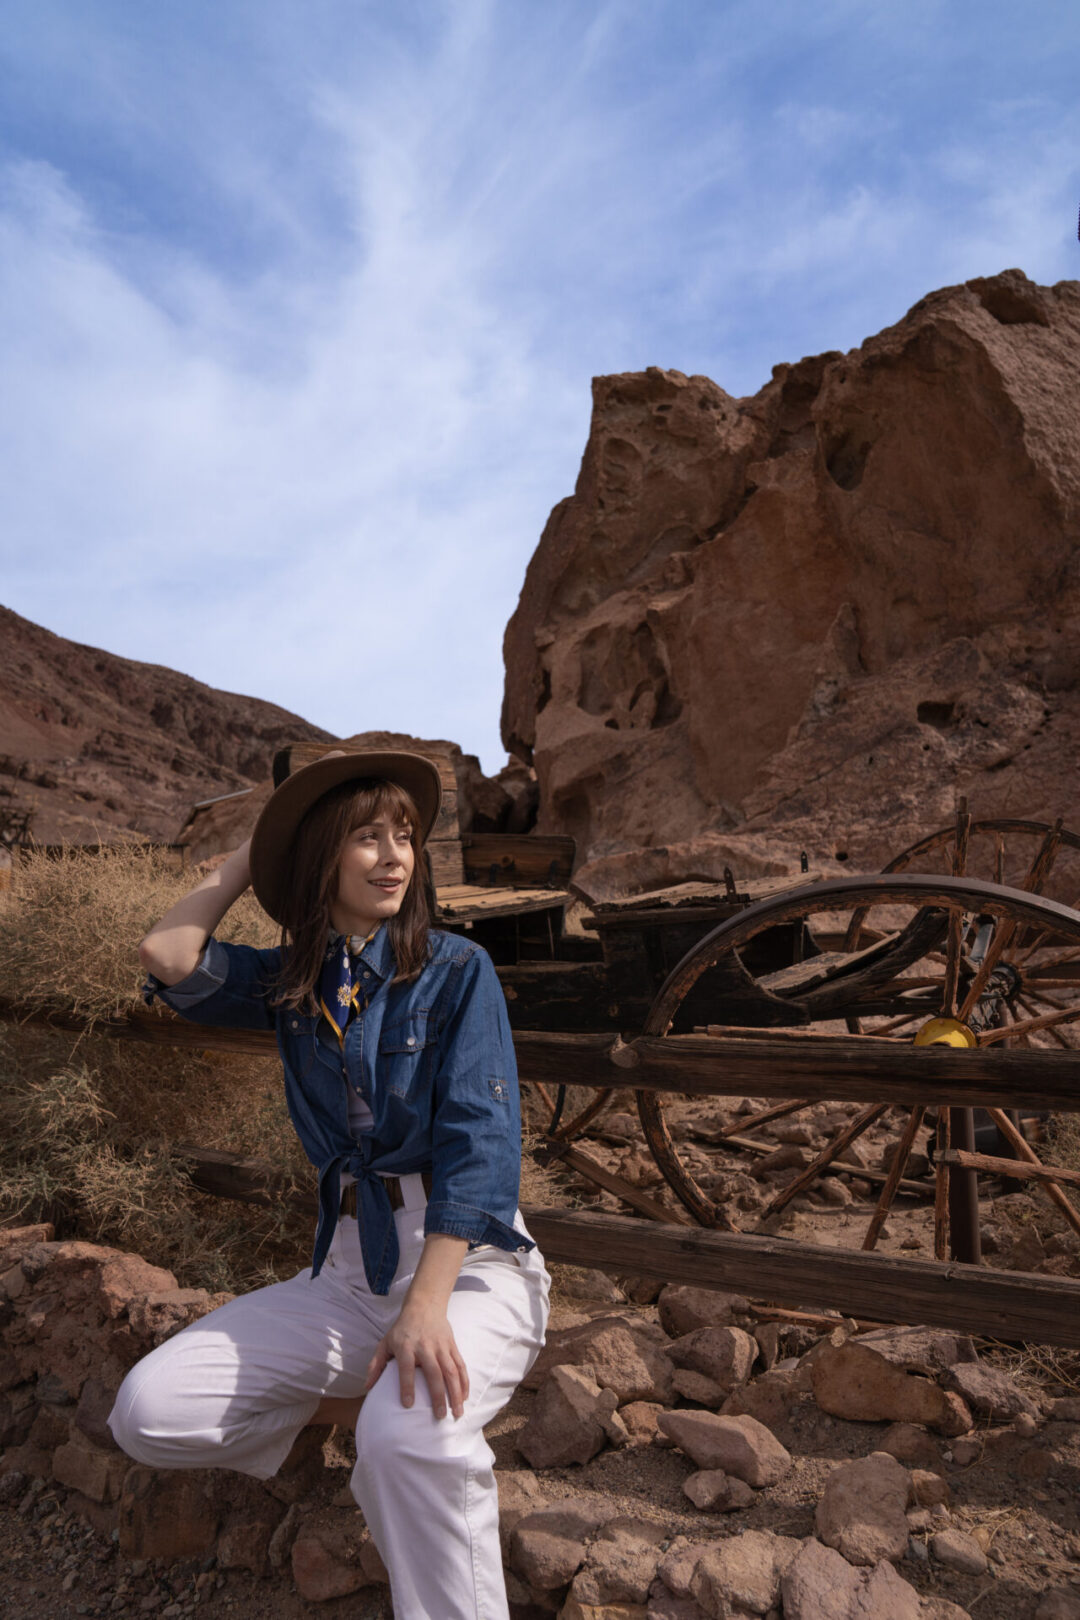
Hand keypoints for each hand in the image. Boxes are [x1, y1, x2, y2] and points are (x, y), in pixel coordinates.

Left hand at [363, 1302, 469, 1418]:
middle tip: (439, 1416)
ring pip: (451, 1371)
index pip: (406, 1368)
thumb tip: (367, 1387)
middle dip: (438, 1395)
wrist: (424, 1305)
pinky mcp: (452, 1345)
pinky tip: (465, 1397)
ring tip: (457, 1412)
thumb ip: (376, 1365)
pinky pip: (460, 1365)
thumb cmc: (402, 1329)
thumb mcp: (385, 1342)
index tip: (408, 1405)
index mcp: (406, 1347)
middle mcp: (425, 1346)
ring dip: (456, 1392)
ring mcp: (441, 1346)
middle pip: (434, 1372)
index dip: (407, 1386)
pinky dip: (464, 1382)